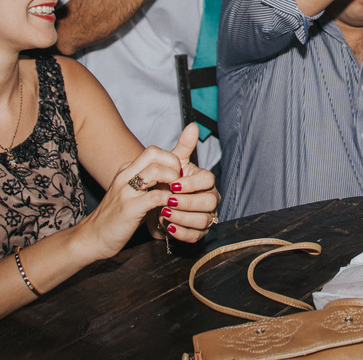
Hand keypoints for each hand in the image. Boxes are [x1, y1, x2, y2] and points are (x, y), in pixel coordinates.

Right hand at [80, 144, 186, 259]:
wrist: (92, 238)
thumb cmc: (116, 218)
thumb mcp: (132, 195)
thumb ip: (148, 184)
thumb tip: (172, 180)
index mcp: (126, 170)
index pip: (153, 152)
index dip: (170, 160)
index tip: (177, 176)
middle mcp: (125, 176)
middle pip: (154, 153)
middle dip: (173, 163)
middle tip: (180, 181)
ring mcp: (126, 191)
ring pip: (156, 170)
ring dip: (173, 180)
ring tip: (176, 193)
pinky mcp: (130, 209)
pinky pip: (156, 196)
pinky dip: (169, 199)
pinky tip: (171, 207)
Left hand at [158, 123, 220, 240]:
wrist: (153, 206)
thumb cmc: (166, 183)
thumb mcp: (173, 164)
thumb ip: (184, 146)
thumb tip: (192, 126)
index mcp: (205, 181)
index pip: (208, 180)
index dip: (191, 184)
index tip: (173, 185)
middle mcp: (209, 199)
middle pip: (209, 202)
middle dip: (188, 202)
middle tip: (168, 201)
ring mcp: (205, 217)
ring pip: (203, 220)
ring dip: (183, 217)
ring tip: (164, 214)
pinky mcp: (198, 233)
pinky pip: (196, 236)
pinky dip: (182, 232)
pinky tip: (169, 227)